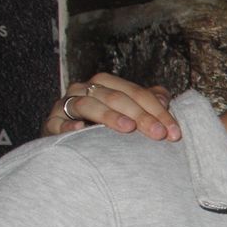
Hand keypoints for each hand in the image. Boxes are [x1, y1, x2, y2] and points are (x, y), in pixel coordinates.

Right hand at [43, 73, 179, 140]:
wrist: (71, 143)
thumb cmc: (106, 126)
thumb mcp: (130, 112)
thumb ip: (148, 102)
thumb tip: (164, 99)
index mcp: (105, 84)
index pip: (136, 93)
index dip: (158, 111)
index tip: (175, 132)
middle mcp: (84, 90)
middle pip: (115, 97)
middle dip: (140, 115)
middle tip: (158, 134)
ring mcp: (65, 106)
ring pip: (87, 105)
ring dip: (108, 116)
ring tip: (128, 128)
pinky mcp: (51, 123)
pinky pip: (57, 123)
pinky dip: (68, 126)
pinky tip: (80, 130)